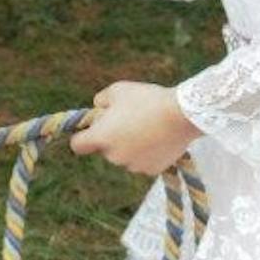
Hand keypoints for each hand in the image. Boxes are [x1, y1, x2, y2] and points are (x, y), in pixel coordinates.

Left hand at [71, 81, 198, 176]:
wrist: (181, 114)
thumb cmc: (147, 99)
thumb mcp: (118, 90)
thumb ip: (101, 100)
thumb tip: (98, 108)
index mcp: (101, 137)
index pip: (77, 145)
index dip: (82, 136)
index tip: (91, 128)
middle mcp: (113, 156)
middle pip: (104, 149)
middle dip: (111, 138)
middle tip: (128, 119)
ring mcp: (133, 166)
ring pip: (125, 156)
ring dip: (130, 146)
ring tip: (147, 126)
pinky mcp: (151, 170)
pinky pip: (143, 161)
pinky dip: (147, 153)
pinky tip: (158, 137)